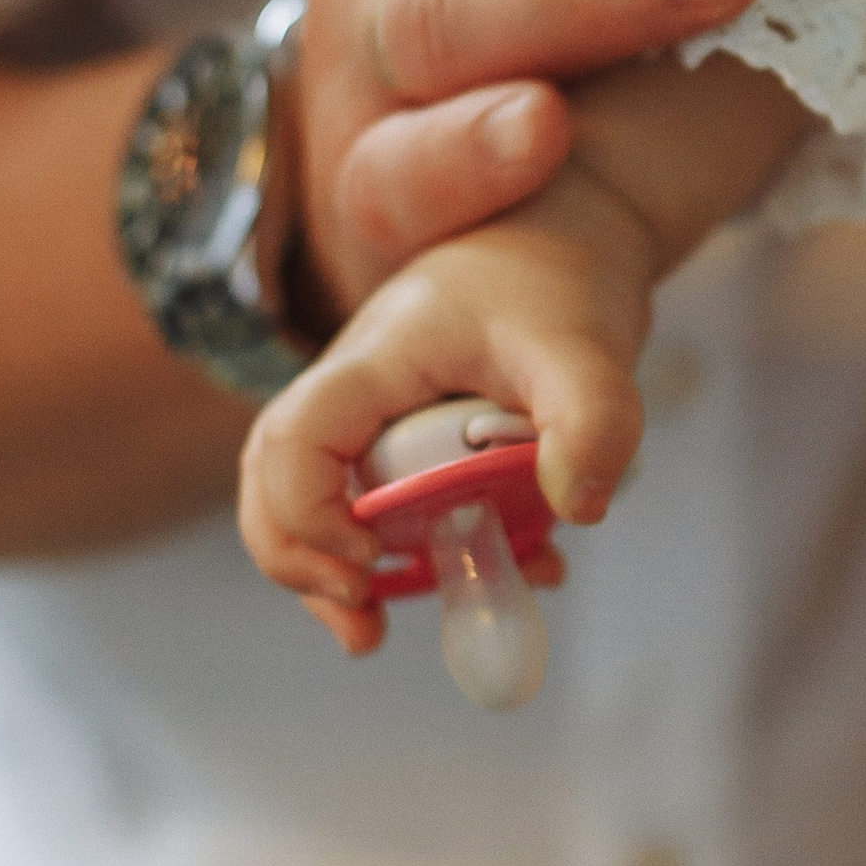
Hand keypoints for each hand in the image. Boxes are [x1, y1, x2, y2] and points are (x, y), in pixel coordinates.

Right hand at [238, 175, 653, 655]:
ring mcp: (380, 417)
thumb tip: (575, 510)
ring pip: (320, 500)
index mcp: (374, 361)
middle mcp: (358, 392)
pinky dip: (418, 554)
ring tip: (377, 631)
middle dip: (299, 561)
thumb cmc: (562, 277)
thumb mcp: (587, 344)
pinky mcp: (415, 439)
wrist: (574, 234)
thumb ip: (591, 419)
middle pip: (273, 481)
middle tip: (362, 622)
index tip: (377, 556)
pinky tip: (500, 575)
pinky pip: (389, 506)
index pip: (289, 442)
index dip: (307, 514)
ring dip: (342, 572)